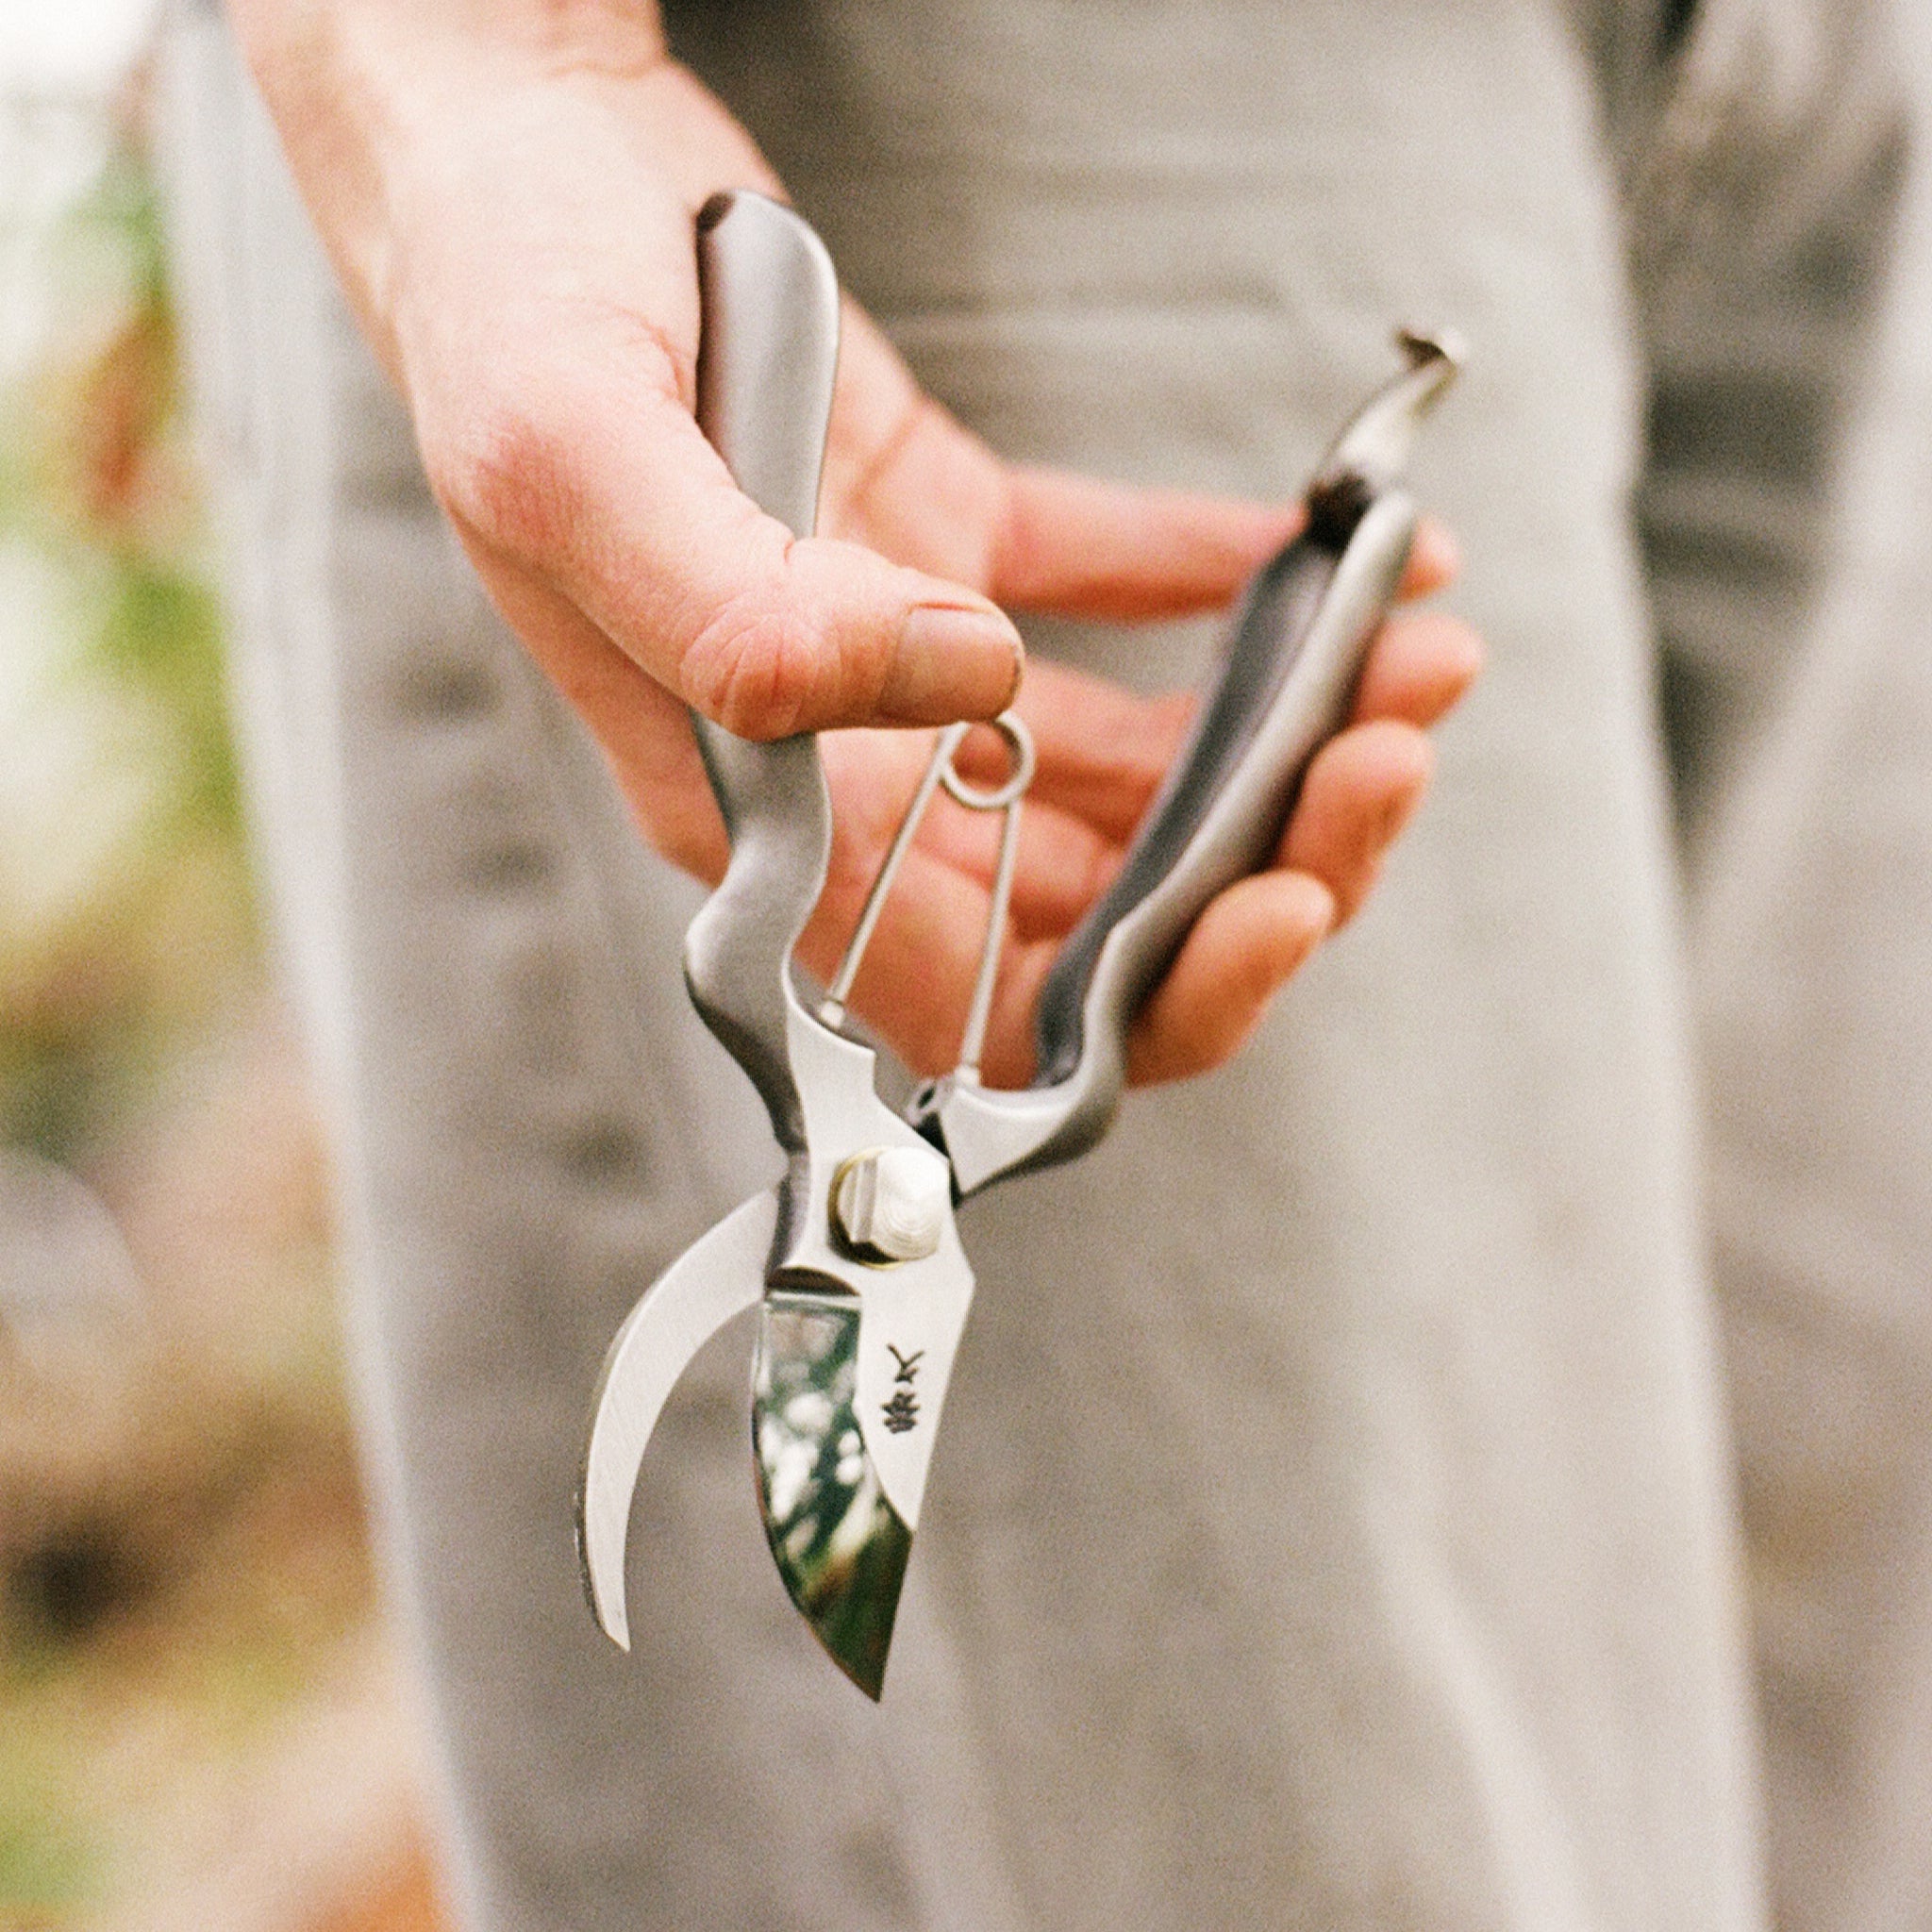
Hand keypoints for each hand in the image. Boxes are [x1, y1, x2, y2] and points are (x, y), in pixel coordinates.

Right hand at [230, 0, 1480, 1086]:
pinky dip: (1223, 582)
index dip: (1138, 992)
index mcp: (752, 808)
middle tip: (1387, 755)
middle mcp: (836, 767)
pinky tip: (1317, 551)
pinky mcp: (940, 543)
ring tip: (1414, 644)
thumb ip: (747, 616)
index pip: (967, 993)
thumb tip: (957, 681)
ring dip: (1280, 729)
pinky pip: (1106, 596)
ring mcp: (898, 660)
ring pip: (1121, 769)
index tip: (1280, 896)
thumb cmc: (505, 304)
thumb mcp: (580, 461)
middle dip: (1258, 862)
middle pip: (1083, 902)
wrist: (511, 153)